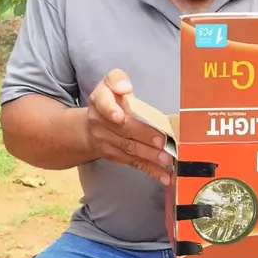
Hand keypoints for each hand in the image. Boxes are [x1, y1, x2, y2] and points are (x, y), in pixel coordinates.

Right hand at [85, 69, 172, 184]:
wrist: (90, 127)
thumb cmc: (109, 100)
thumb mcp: (110, 84)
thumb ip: (117, 80)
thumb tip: (124, 88)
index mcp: (99, 101)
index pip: (103, 103)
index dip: (111, 110)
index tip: (120, 116)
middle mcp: (99, 123)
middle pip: (123, 130)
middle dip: (143, 136)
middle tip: (162, 142)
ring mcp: (107, 143)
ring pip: (130, 149)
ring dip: (150, 156)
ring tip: (167, 159)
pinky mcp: (117, 157)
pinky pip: (135, 164)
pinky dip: (151, 171)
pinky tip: (165, 176)